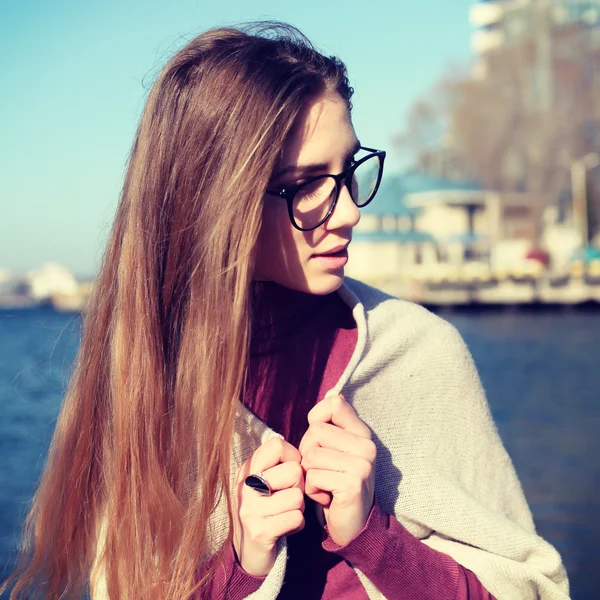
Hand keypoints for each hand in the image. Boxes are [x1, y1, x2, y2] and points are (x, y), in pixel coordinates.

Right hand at [233, 438, 304, 575]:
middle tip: (288, 497)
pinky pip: (296, 518)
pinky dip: (297, 525)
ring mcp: (250, 510)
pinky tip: (286, 527)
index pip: (277, 446)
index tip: (290, 472)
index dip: (293, 457)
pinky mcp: (260, 532)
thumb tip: (305, 452)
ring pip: (297, 497)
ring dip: (298, 508)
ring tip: (286, 512)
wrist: (247, 551)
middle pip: (294, 471)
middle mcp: (245, 486)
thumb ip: (278, 463)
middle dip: (299, 486)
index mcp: (247, 469)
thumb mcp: (264, 480)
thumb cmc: (266, 508)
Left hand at [299, 394, 376, 546]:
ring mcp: (362, 464)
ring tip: (325, 485)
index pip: (334, 404)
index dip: (316, 419)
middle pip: (315, 431)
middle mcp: (366, 445)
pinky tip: (327, 497)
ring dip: (309, 474)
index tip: (320, 440)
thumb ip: (332, 425)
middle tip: (323, 471)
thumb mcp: (336, 450)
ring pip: (311, 454)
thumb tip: (331, 394)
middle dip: (308, 453)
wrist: (353, 525)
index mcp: (362, 433)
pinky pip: (314, 476)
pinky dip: (313, 490)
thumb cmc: (335, 483)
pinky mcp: (353, 483)